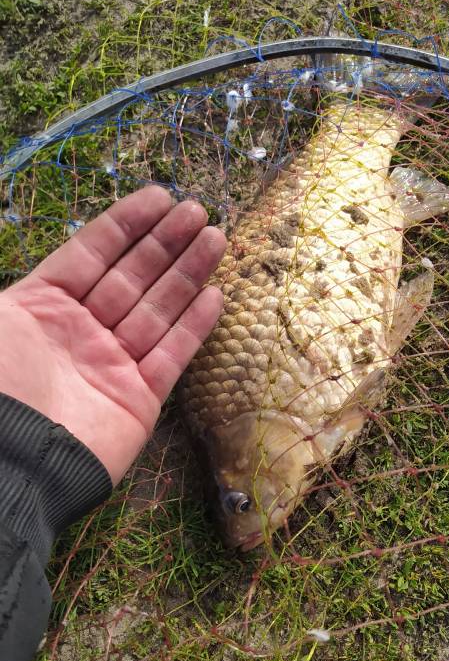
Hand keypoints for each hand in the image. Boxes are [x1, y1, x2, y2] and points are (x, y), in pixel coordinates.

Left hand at [0, 186, 225, 483]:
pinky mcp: (139, 398)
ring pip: (157, 309)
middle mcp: (81, 331)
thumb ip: (20, 290)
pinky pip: (172, 355)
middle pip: (131, 276)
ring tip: (216, 238)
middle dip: (164, 243)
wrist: (12, 464)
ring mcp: (112, 364)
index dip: (124, 224)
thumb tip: (57, 264)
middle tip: (198, 212)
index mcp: (41, 308)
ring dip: (187, 274)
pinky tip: (215, 295)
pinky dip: (194, 327)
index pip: (91, 254)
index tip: (158, 197)